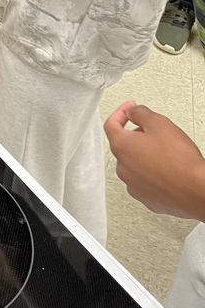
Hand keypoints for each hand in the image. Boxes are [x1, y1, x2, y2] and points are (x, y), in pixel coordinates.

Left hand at [104, 101, 204, 219]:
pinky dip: (150, 173)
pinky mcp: (146, 198)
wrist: (196, 190)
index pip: (111, 124)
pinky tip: (166, 169)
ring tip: (164, 152)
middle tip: (153, 131)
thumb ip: (140, 113)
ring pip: (133, 164)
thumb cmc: (180, 161)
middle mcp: (122, 168)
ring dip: (143, 155)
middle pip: (123, 145)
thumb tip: (133, 112)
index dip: (121, 112)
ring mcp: (133, 185)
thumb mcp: (159, 123)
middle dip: (136, 135)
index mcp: (122, 147)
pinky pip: (143, 180)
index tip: (130, 108)